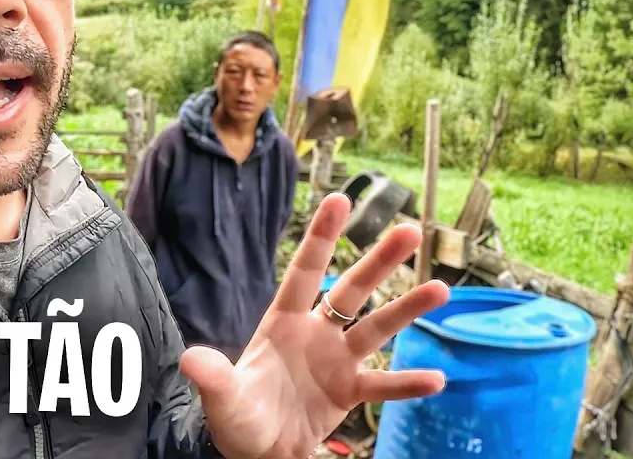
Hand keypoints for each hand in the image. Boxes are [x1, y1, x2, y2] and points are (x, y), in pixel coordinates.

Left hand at [179, 192, 449, 458]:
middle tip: (410, 231)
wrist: (259, 452)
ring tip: (441, 288)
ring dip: (407, 310)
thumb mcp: (222, 398)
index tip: (340, 199)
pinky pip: (383, 386)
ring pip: (376, 329)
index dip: (321, 237)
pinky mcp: (349, 393)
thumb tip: (191, 360)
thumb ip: (213, 378)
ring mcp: (336, 362)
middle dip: (379, 262)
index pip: (304, 271)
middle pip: (351, 291)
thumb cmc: (238, 418)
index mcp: (282, 322)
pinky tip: (437, 378)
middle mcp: (314, 334)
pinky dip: (407, 384)